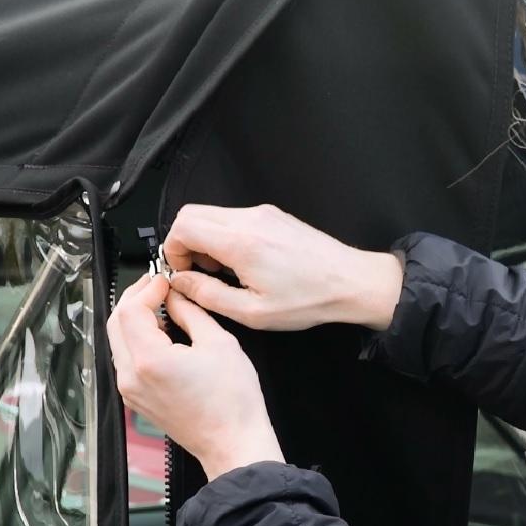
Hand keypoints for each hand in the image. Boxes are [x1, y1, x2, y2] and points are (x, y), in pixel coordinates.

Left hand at [107, 273, 283, 479]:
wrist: (233, 442)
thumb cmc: (232, 403)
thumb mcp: (219, 343)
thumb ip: (192, 312)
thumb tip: (176, 297)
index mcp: (150, 360)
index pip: (131, 310)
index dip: (146, 288)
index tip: (163, 281)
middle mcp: (132, 376)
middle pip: (116, 323)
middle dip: (135, 299)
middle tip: (157, 286)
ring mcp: (131, 390)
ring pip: (118, 341)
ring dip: (135, 319)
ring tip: (161, 307)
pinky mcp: (137, 398)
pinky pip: (127, 360)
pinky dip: (138, 340)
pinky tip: (161, 333)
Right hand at [164, 204, 403, 331]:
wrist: (352, 282)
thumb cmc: (311, 299)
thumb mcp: (253, 312)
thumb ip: (209, 295)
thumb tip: (181, 283)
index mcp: (241, 242)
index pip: (182, 226)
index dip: (172, 250)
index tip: (183, 273)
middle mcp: (251, 219)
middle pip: (192, 213)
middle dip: (184, 242)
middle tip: (198, 271)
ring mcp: (264, 214)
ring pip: (213, 214)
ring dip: (206, 240)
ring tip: (222, 271)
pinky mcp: (275, 216)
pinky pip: (235, 218)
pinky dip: (226, 236)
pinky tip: (242, 263)